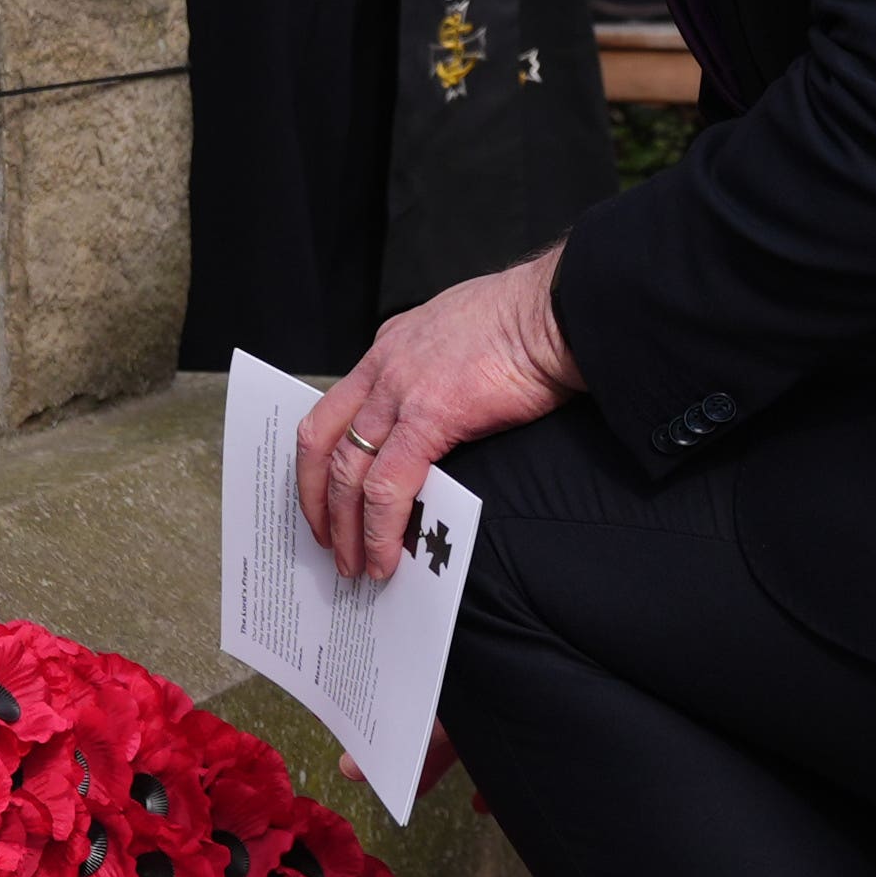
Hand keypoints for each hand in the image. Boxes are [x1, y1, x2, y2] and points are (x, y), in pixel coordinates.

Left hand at [291, 248, 577, 584]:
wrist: (557, 311)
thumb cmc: (530, 321)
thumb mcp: (464, 335)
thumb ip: (441, 371)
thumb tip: (450, 413)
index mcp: (391, 347)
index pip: (338, 409)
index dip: (325, 458)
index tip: (328, 493)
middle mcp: (384, 367)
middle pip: (322, 443)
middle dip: (318, 500)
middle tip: (327, 540)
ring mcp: (400, 391)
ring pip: (346, 472)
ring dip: (346, 527)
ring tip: (356, 565)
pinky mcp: (429, 417)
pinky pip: (387, 487)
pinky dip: (380, 530)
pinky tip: (386, 558)